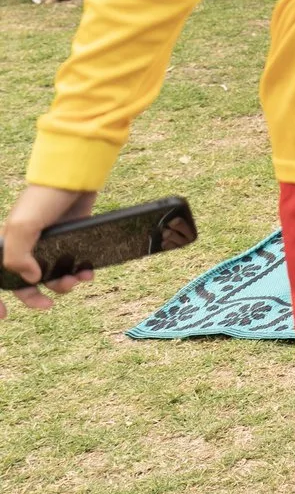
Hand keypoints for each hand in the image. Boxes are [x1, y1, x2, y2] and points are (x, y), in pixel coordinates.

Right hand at [1, 184, 98, 317]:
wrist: (76, 177)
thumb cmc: (43, 198)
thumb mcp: (23, 227)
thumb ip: (17, 256)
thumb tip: (32, 279)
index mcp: (9, 244)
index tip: (4, 317)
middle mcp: (27, 247)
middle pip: (27, 283)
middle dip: (37, 297)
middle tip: (50, 304)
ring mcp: (51, 244)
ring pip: (53, 276)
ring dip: (63, 284)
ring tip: (76, 280)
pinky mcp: (72, 240)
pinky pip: (73, 264)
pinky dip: (80, 272)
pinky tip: (88, 272)